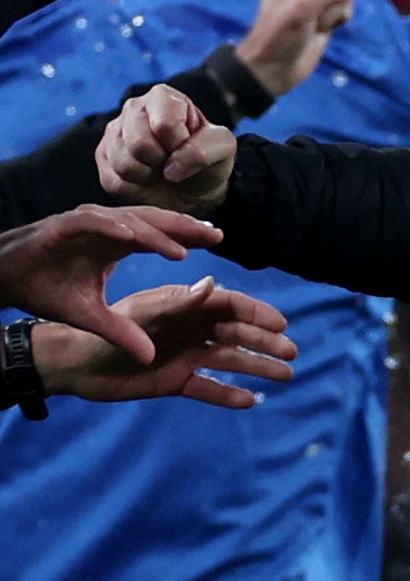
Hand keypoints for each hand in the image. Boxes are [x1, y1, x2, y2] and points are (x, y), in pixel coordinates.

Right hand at [0, 205, 223, 361]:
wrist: (2, 277)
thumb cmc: (45, 289)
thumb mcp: (90, 317)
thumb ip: (122, 332)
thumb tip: (150, 359)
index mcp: (117, 242)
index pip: (161, 236)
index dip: (187, 237)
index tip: (218, 242)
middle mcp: (108, 228)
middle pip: (154, 223)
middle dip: (185, 228)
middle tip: (216, 236)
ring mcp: (86, 223)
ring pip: (130, 221)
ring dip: (158, 231)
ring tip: (186, 242)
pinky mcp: (63, 225)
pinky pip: (94, 223)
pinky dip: (115, 228)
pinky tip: (134, 236)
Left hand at [32, 277, 295, 408]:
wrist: (75, 366)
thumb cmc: (107, 334)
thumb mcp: (144, 316)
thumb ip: (180, 304)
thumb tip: (214, 284)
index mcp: (187, 306)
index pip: (231, 307)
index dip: (259, 314)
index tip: (282, 324)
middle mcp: (192, 330)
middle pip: (238, 334)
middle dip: (266, 343)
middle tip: (293, 353)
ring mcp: (186, 356)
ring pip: (230, 360)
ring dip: (258, 367)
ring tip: (285, 376)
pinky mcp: (176, 381)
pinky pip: (208, 387)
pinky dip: (228, 394)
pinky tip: (250, 401)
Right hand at [97, 87, 237, 218]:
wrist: (194, 189)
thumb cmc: (208, 161)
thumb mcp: (222, 149)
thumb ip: (203, 151)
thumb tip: (170, 168)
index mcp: (164, 97)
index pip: (165, 125)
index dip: (180, 145)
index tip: (186, 146)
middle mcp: (134, 108)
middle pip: (139, 144)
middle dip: (162, 161)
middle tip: (172, 161)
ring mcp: (114, 133)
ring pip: (123, 163)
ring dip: (148, 175)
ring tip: (160, 169)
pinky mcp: (103, 158)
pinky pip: (113, 181)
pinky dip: (135, 188)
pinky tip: (146, 179)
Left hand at [235, 0, 368, 96]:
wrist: (275, 68)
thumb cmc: (280, 35)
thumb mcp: (302, 8)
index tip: (306, 4)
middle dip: (330, 3)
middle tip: (310, 18)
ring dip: (333, 14)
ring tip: (314, 25)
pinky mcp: (327, 13)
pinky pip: (347, 8)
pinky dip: (338, 20)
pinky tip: (323, 29)